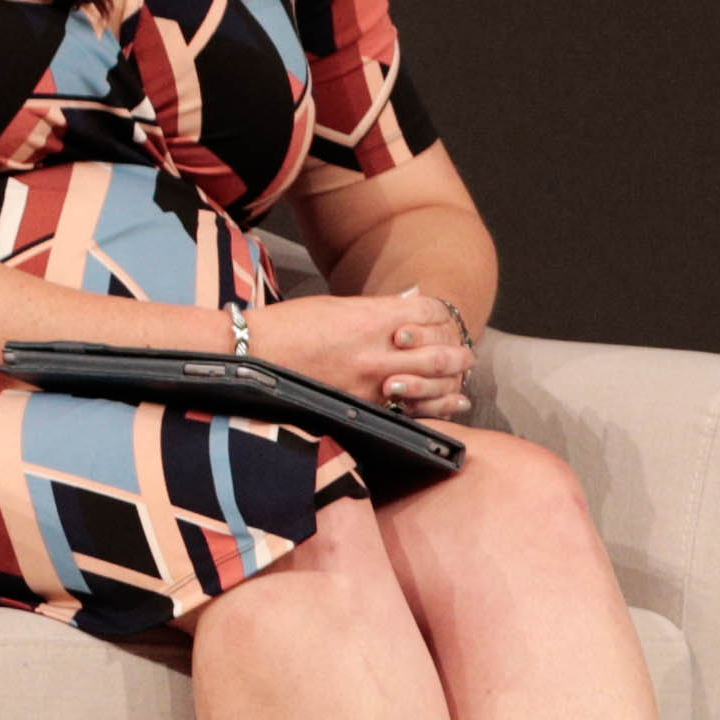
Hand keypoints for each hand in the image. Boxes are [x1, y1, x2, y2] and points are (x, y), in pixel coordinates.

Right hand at [257, 286, 479, 421]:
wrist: (252, 355)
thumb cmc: (291, 327)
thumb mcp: (338, 306)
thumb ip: (377, 310)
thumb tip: (407, 306)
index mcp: (373, 316)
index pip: (431, 311)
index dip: (443, 316)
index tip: (446, 322)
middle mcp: (377, 349)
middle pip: (439, 350)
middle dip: (458, 354)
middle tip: (467, 357)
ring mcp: (370, 383)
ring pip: (430, 384)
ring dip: (451, 383)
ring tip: (461, 384)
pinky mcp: (359, 408)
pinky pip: (408, 413)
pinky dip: (432, 410)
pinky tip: (446, 409)